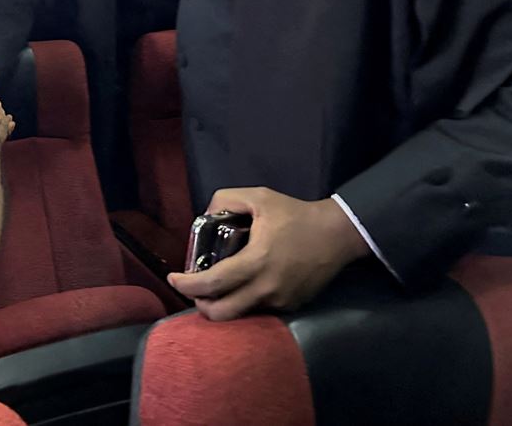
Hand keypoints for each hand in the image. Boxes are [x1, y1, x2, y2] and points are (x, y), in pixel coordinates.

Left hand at [168, 188, 369, 321]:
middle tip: (194, 289)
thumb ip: (226, 200)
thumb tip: (205, 214)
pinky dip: (245, 302)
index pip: (213, 283)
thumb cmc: (296, 214)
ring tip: (217, 287)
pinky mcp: (291, 306)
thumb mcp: (259, 196)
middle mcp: (267, 288)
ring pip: (241, 314)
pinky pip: (259, 310)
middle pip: (222, 313)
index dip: (187, 285)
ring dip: (223, 305)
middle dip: (201, 304)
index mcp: (256, 262)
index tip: (173, 278)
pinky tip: (244, 285)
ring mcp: (280, 301)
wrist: (338, 234)